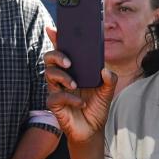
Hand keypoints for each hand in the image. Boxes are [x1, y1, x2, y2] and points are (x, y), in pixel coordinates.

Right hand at [44, 27, 117, 142]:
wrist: (92, 130)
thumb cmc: (96, 107)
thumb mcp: (108, 91)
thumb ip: (109, 79)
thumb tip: (104, 70)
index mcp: (74, 70)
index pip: (63, 50)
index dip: (56, 38)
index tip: (53, 29)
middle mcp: (62, 77)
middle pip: (49, 58)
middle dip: (57, 55)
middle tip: (69, 62)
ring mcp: (56, 90)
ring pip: (48, 74)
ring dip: (62, 76)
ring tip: (75, 84)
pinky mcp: (54, 104)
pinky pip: (55, 96)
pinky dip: (69, 98)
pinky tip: (80, 102)